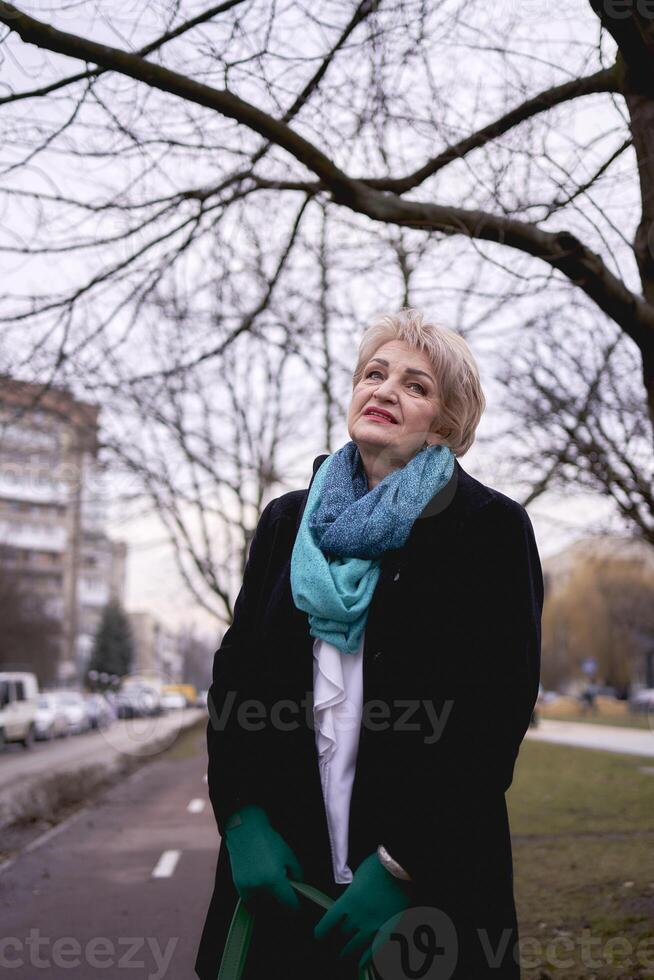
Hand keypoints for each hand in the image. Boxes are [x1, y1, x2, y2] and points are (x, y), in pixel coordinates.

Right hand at [224, 805, 303, 914]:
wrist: (245, 829)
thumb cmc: (268, 840)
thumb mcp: (288, 854)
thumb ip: (297, 873)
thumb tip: (298, 885)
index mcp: (274, 879)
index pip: (288, 902)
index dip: (295, 907)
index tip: (298, 907)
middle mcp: (259, 887)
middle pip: (274, 904)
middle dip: (281, 900)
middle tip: (285, 892)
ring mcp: (247, 887)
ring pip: (261, 903)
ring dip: (268, 900)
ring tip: (272, 886)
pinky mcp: (238, 885)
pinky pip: (250, 899)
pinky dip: (256, 896)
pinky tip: (261, 885)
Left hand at [313, 852, 412, 970]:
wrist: (400, 866)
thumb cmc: (378, 865)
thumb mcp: (358, 876)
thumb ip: (352, 892)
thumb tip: (349, 899)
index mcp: (348, 900)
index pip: (329, 920)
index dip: (322, 930)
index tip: (318, 935)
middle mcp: (358, 915)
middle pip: (344, 931)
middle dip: (341, 933)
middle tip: (339, 936)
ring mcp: (374, 923)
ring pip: (357, 942)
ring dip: (349, 949)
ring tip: (343, 955)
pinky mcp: (388, 927)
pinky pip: (377, 946)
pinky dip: (368, 955)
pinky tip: (362, 962)